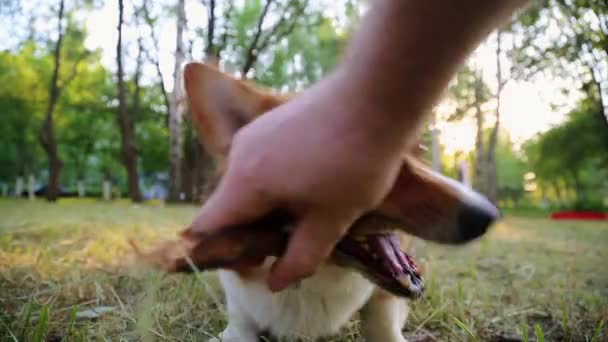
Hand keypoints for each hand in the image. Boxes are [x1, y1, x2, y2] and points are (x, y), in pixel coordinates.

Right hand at [188, 73, 405, 291]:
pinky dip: (276, 181)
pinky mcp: (273, 122)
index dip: (224, 250)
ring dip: (268, 204)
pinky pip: (261, 162)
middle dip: (253, 228)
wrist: (377, 96)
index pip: (207, 226)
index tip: (258, 258)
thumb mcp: (332, 220)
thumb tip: (274, 282)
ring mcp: (256, 133)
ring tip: (311, 210)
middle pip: (227, 205)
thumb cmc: (356, 162)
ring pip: (247, 183)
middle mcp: (240, 154)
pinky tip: (314, 182)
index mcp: (246, 182)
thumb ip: (300, 257)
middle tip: (293, 240)